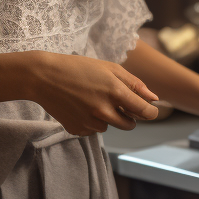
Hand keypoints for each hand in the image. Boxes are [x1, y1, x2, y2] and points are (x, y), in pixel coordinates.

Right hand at [32, 52, 159, 136]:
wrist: (44, 77)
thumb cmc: (78, 68)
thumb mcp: (109, 68)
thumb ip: (134, 84)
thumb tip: (154, 99)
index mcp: (115, 92)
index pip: (145, 112)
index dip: (151, 112)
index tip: (149, 110)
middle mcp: (104, 111)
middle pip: (129, 125)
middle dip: (129, 116)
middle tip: (117, 102)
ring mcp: (90, 123)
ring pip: (109, 126)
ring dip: (107, 117)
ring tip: (91, 99)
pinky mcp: (77, 130)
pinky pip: (92, 129)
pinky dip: (91, 121)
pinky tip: (80, 106)